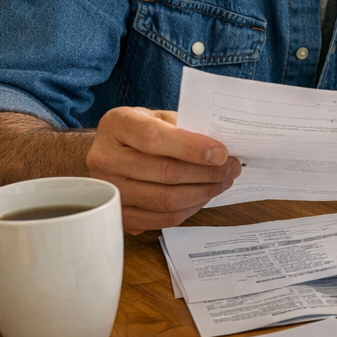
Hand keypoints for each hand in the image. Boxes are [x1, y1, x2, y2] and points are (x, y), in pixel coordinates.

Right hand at [86, 108, 239, 232]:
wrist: (107, 154)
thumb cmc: (137, 133)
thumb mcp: (156, 117)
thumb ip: (184, 127)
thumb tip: (221, 149)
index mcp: (117, 126)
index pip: (154, 138)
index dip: (191, 148)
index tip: (221, 153)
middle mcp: (105, 159)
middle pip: (165, 172)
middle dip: (207, 172)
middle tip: (231, 168)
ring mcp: (109, 191)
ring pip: (166, 200)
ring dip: (203, 193)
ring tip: (223, 182)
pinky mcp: (119, 215)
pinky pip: (162, 219)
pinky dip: (190, 209)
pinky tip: (203, 196)